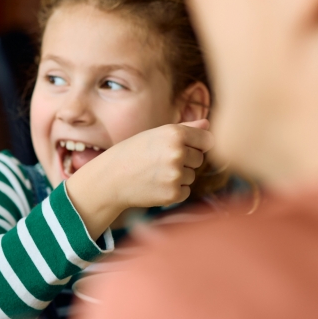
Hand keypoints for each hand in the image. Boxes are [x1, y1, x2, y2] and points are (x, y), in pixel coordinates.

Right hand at [64, 120, 213, 236]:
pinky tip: (155, 185)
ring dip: (178, 176)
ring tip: (155, 173)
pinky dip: (174, 190)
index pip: (207, 140)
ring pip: (192, 176)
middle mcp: (177, 152)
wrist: (109, 179)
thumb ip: (185, 129)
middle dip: (185, 161)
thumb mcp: (155, 135)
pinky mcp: (173, 193)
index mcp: (174, 133)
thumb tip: (208, 124)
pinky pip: (185, 191)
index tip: (181, 147)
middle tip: (160, 161)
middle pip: (200, 159)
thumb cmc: (132, 153)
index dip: (196, 144)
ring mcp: (176, 174)